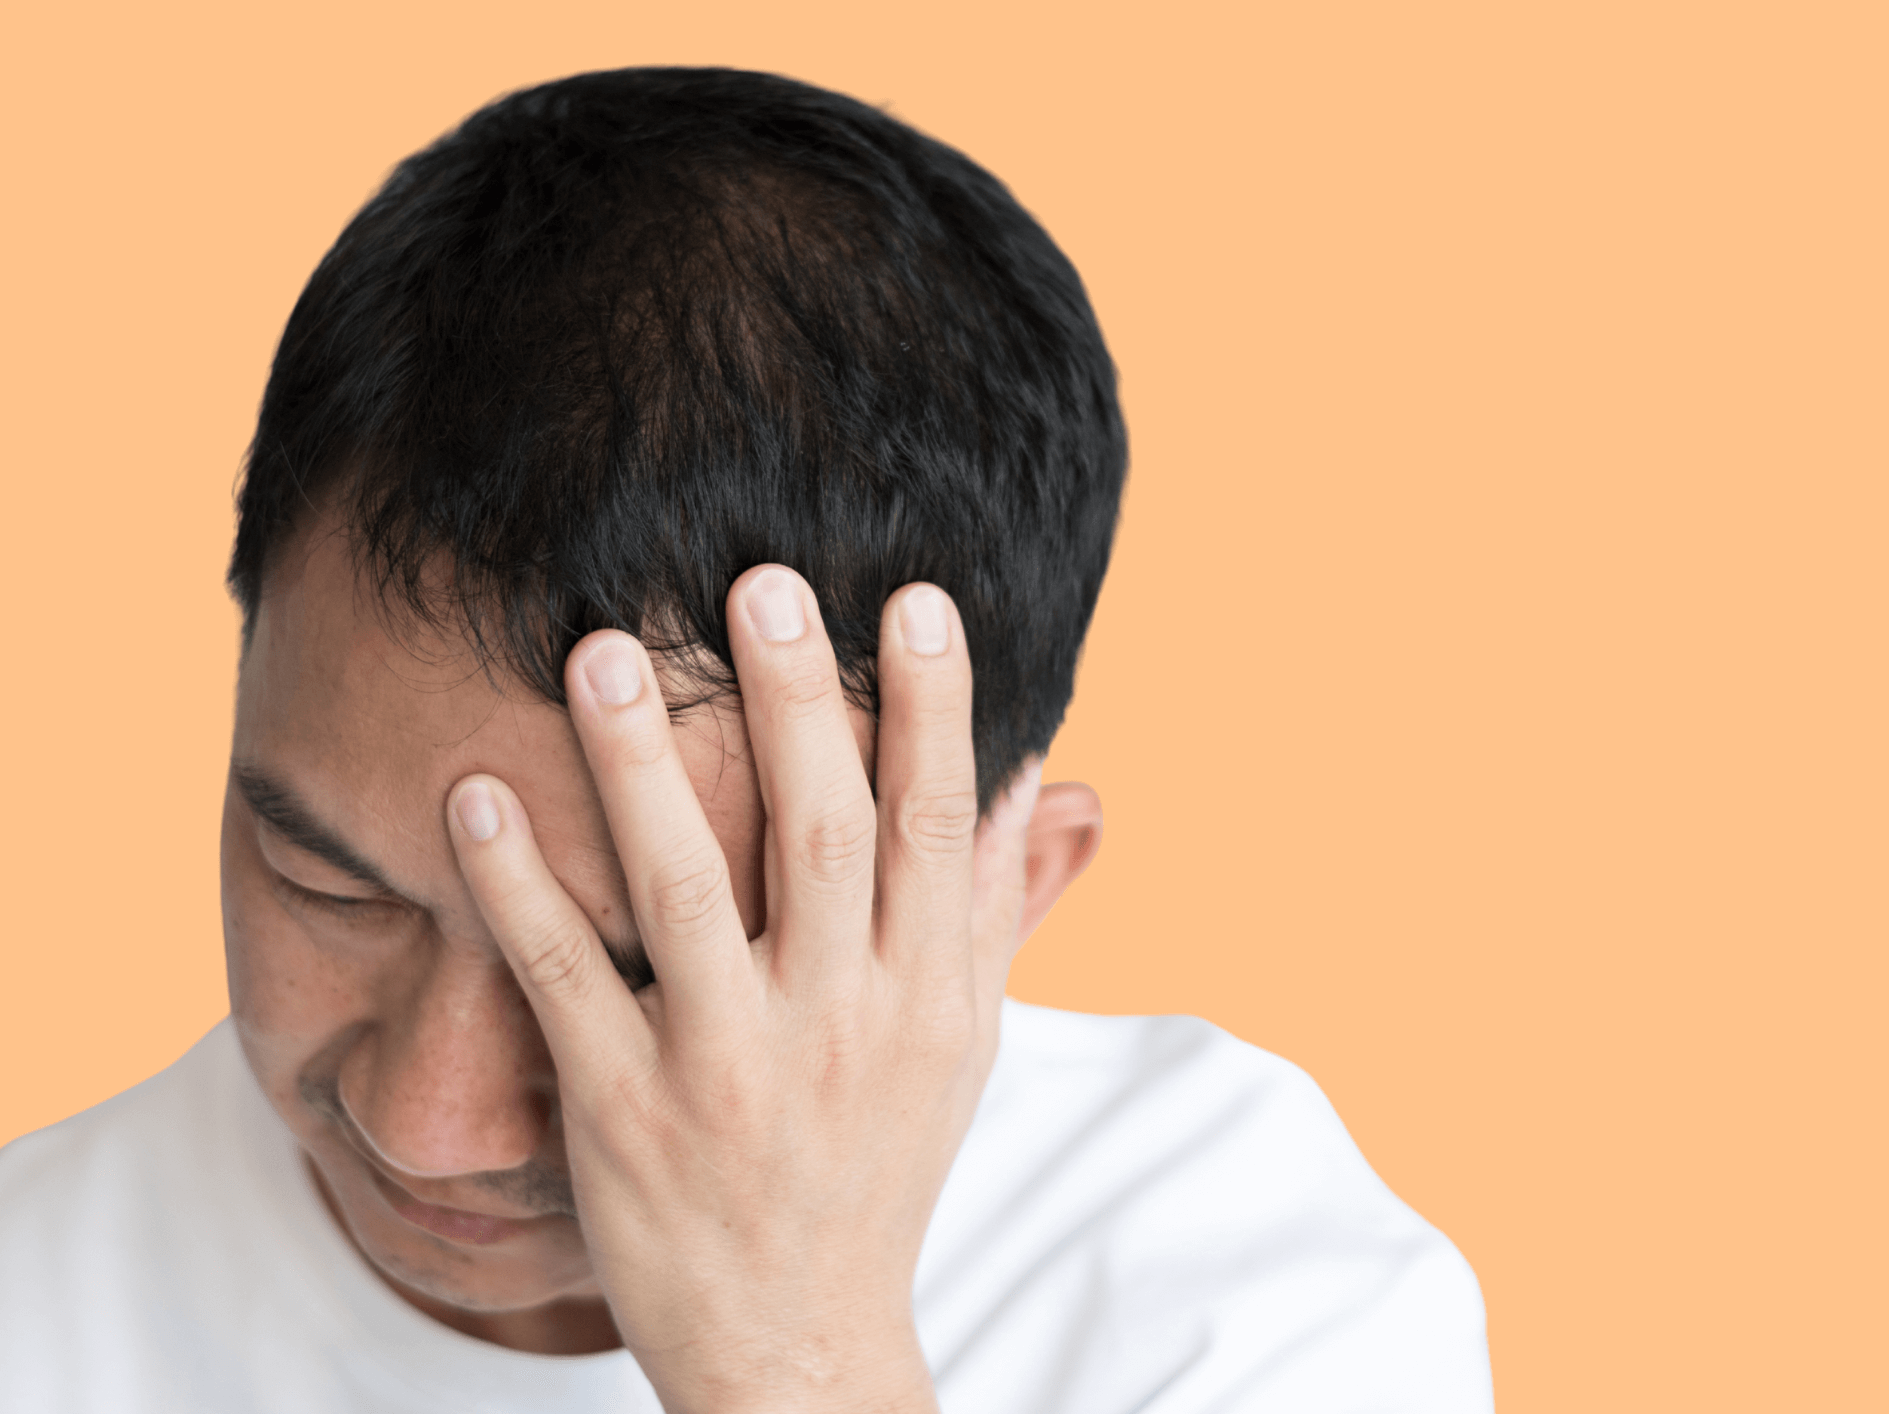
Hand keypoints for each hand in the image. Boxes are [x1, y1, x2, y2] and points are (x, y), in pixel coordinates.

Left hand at [445, 566, 1030, 1412]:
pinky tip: (475, 798)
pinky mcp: (623, 1111)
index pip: (939, 828)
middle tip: (759, 583)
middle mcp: (840, 1022)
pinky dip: (516, 890)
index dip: (934, 709)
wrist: (797, 1344)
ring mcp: (727, 1067)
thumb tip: (1053, 774)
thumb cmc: (881, 1165)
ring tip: (597, 652)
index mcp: (928, 992)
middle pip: (820, 835)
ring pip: (681, 892)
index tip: (917, 600)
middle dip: (794, 703)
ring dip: (638, 767)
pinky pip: (565, 982)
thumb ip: (999, 903)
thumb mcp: (965, 1039)